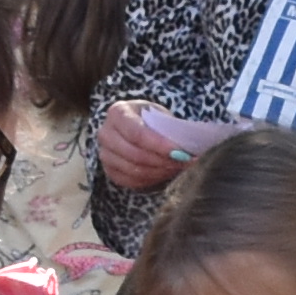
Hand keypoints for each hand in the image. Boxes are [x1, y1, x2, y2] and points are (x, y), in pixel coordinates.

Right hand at [93, 100, 219, 188]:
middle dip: (163, 161)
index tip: (181, 152)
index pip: (137, 133)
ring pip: (134, 171)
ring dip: (160, 172)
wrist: (136, 126)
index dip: (160, 145)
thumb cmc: (150, 119)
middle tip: (185, 162)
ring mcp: (105, 154)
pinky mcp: (110, 171)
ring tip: (178, 167)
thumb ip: (170, 129)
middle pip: (135, 155)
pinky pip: (131, 182)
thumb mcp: (160, 116)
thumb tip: (190, 146)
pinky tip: (165, 173)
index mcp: (117, 113)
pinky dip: (151, 180)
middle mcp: (106, 133)